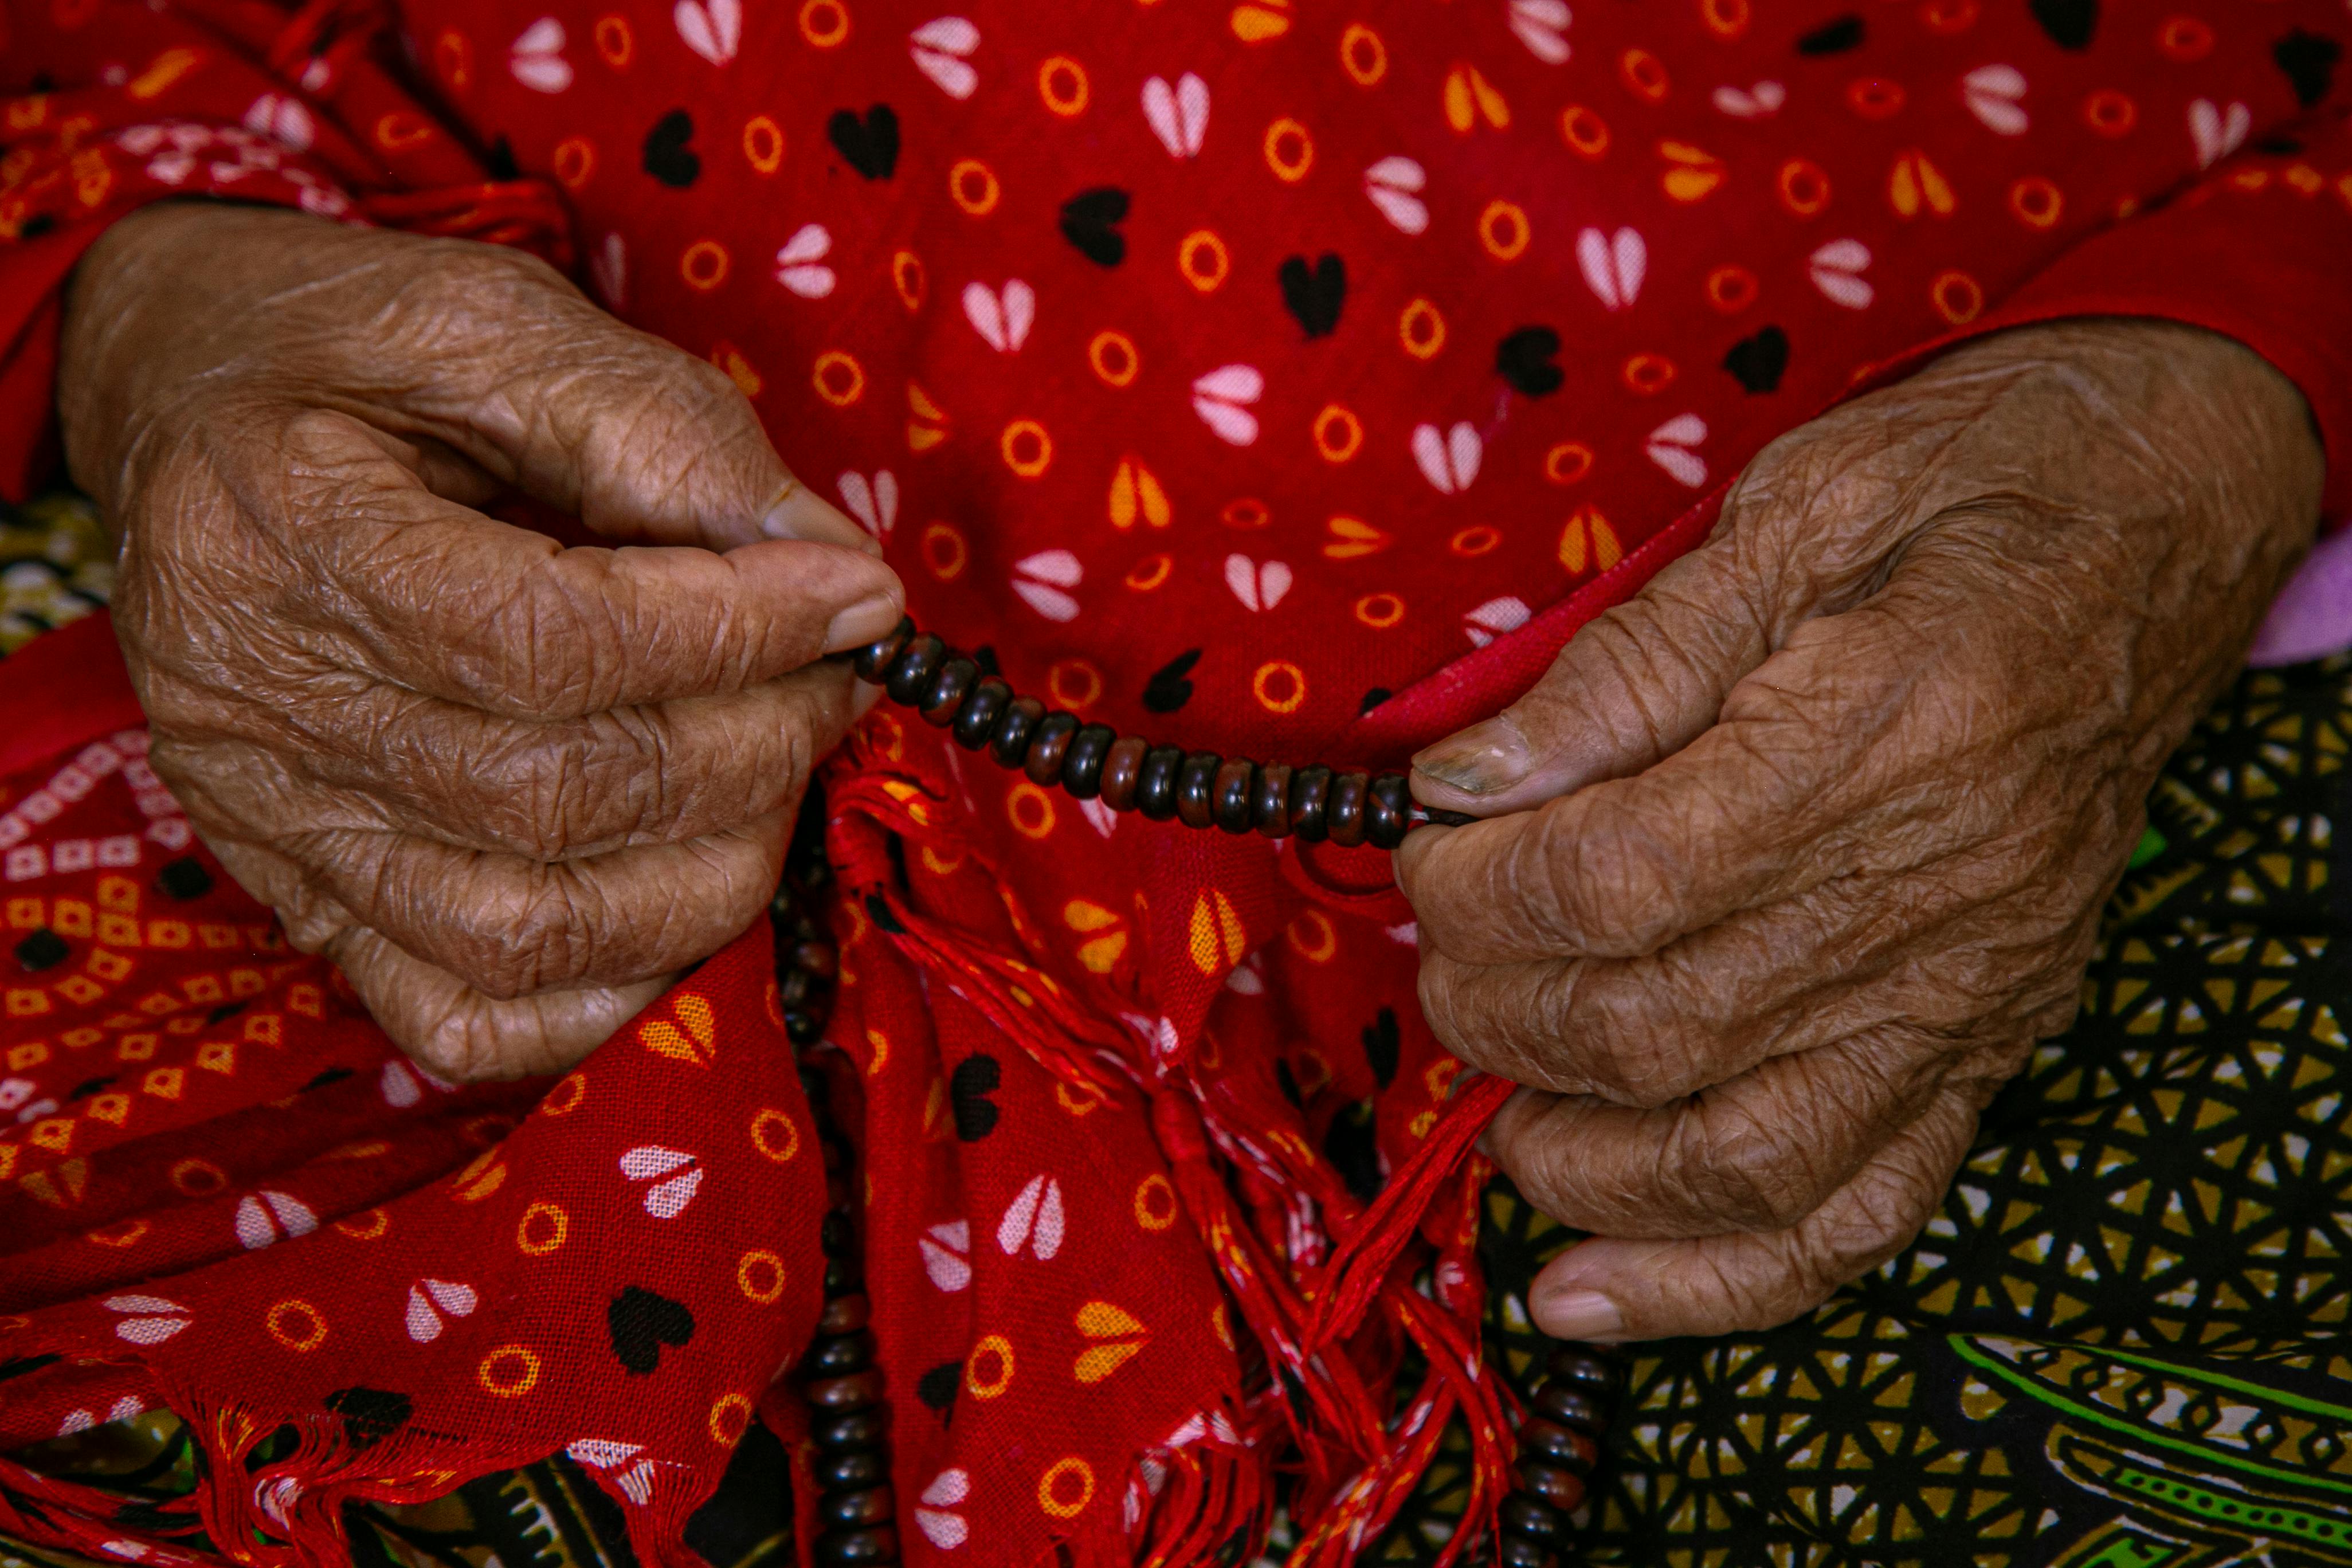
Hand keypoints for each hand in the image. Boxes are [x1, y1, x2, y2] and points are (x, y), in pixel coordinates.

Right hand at [57, 204, 901, 1079]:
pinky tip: (686, 892)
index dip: (733, 634)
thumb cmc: (355, 344)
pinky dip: (605, 992)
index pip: (540, 639)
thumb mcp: (507, 325)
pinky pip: (462, 1014)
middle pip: (548, 793)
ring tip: (780, 769)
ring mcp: (269, 821)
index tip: (859, 598)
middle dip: (748, 747)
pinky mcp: (302, 892)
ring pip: (525, 928)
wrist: (189, 395)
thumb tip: (836, 569)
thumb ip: (671, 438)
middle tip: (835, 680)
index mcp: (277, 527)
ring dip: (709, 873)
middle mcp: (249, 703)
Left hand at [1398, 320, 2321, 1340]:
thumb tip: (1468, 779)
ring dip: (1576, 1154)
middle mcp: (1935, 896)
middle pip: (1654, 1025)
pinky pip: (1857, 1210)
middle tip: (1442, 941)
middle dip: (1497, 1005)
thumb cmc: (1983, 482)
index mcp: (1880, 737)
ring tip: (1496, 1098)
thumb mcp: (1790, 510)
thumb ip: (1623, 664)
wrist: (2175, 509)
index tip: (1426, 841)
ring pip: (1737, 1156)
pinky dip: (1711, 1276)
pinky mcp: (1988, 1039)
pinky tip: (1586, 1292)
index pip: (1621, 880)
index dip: (1484, 884)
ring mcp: (1970, 990)